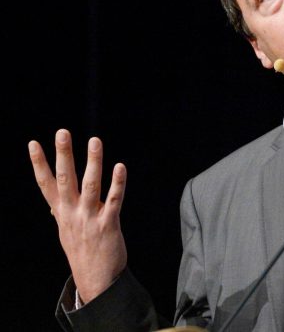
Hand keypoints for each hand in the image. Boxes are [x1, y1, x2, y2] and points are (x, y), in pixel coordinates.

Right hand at [29, 129, 127, 302]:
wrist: (95, 280)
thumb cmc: (82, 251)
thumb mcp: (66, 231)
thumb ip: (61, 214)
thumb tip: (52, 206)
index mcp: (61, 212)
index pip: (46, 184)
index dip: (39, 163)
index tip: (33, 143)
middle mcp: (72, 213)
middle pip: (65, 179)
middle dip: (63, 155)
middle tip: (61, 133)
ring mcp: (89, 218)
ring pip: (90, 185)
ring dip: (93, 162)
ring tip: (94, 140)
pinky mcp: (108, 224)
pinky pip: (114, 200)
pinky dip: (117, 183)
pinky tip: (120, 167)